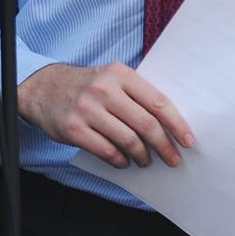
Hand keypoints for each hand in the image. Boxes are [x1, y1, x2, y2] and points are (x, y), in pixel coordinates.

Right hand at [17, 61, 193, 169]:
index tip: (188, 140)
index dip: (176, 123)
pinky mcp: (74, 129)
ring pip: (127, 140)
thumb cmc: (89, 84)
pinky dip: (120, 160)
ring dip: (142, 156)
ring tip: (146, 161)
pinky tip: (124, 161)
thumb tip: (169, 122)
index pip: (157, 101)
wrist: (46, 87)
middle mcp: (105, 89)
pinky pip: (106, 151)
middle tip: (173, 159)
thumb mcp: (112, 77)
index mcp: (120, 74)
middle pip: (145, 124)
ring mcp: (88, 109)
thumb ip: (136, 93)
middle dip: (164, 145)